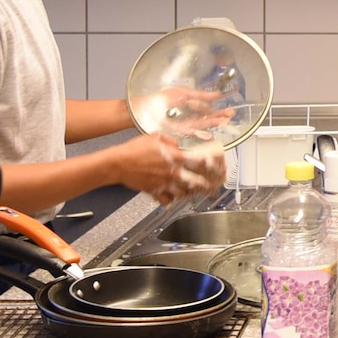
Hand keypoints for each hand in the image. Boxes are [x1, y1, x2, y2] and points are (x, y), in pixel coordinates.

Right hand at [113, 133, 227, 205]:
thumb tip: (180, 145)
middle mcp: (172, 172)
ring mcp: (164, 184)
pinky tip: (177, 195)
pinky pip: (169, 200)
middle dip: (209, 185)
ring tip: (198, 191)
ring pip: (185, 193)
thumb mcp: (156, 137)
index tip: (220, 168)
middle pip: (197, 182)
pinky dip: (174, 199)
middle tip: (215, 186)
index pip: (201, 162)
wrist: (117, 163)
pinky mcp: (155, 192)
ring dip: (193, 192)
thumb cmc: (134, 149)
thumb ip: (172, 142)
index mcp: (175, 157)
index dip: (214, 166)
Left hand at [139, 86, 237, 145]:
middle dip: (219, 119)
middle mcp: (190, 118)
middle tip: (229, 118)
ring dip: (212, 126)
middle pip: (208, 120)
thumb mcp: (183, 92)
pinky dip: (200, 134)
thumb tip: (217, 95)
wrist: (144, 107)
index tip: (230, 112)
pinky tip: (208, 135)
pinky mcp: (178, 131)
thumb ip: (200, 95)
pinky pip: (191, 133)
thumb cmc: (160, 99)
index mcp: (193, 108)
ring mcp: (185, 125)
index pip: (210, 111)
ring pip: (202, 127)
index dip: (220, 112)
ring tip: (222, 123)